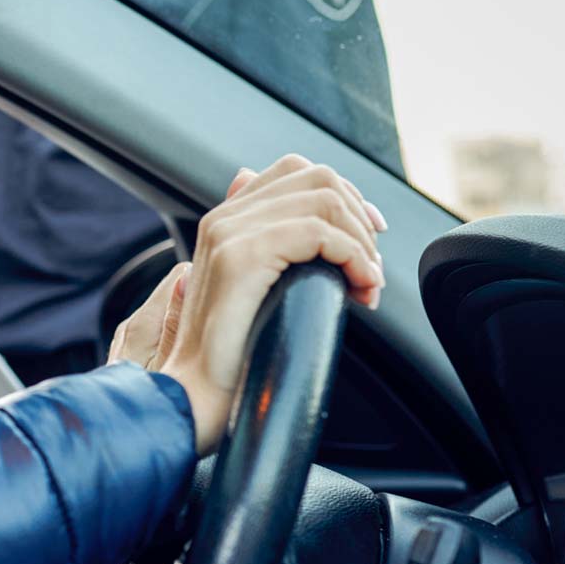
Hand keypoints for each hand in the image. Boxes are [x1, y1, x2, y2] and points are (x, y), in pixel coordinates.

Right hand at [138, 156, 386, 452]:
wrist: (194, 393)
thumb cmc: (227, 355)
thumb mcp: (251, 291)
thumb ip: (268, 250)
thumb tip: (289, 225)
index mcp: (225, 220)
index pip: (295, 170)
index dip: (345, 196)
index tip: (369, 237)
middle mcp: (224, 218)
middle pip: (317, 176)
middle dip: (359, 218)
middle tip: (370, 268)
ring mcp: (229, 233)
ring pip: (325, 200)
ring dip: (361, 241)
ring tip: (366, 284)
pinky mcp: (242, 257)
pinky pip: (318, 233)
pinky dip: (353, 257)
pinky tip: (359, 289)